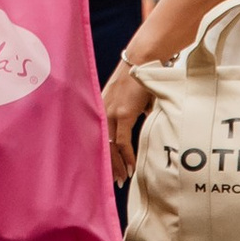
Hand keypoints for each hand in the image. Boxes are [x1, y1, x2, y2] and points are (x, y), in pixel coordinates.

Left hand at [102, 61, 149, 184]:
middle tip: (113, 182)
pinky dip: (127, 156)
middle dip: (107, 166)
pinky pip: (122, 141)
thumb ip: (131, 112)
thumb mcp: (130, 97)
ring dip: (117, 165)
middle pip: (100, 145)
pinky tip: (131, 167)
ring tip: (122, 179)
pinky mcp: (123, 113)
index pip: (96, 138)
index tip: (105, 170)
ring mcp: (111, 112)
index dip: (100, 155)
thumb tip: (143, 122)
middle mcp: (101, 111)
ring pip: (109, 147)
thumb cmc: (139, 76)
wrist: (143, 58)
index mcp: (100, 107)